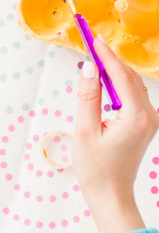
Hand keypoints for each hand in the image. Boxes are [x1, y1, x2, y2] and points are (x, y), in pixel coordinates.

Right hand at [72, 37, 156, 232]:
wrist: (110, 193)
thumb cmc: (95, 167)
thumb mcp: (84, 129)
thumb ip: (88, 96)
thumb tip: (89, 68)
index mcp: (136, 116)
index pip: (121, 76)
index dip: (106, 55)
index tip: (93, 39)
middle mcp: (149, 116)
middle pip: (130, 77)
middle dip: (110, 59)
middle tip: (91, 43)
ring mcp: (149, 121)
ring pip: (133, 86)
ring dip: (114, 71)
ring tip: (95, 58)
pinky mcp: (144, 125)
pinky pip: (133, 97)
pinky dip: (118, 85)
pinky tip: (104, 81)